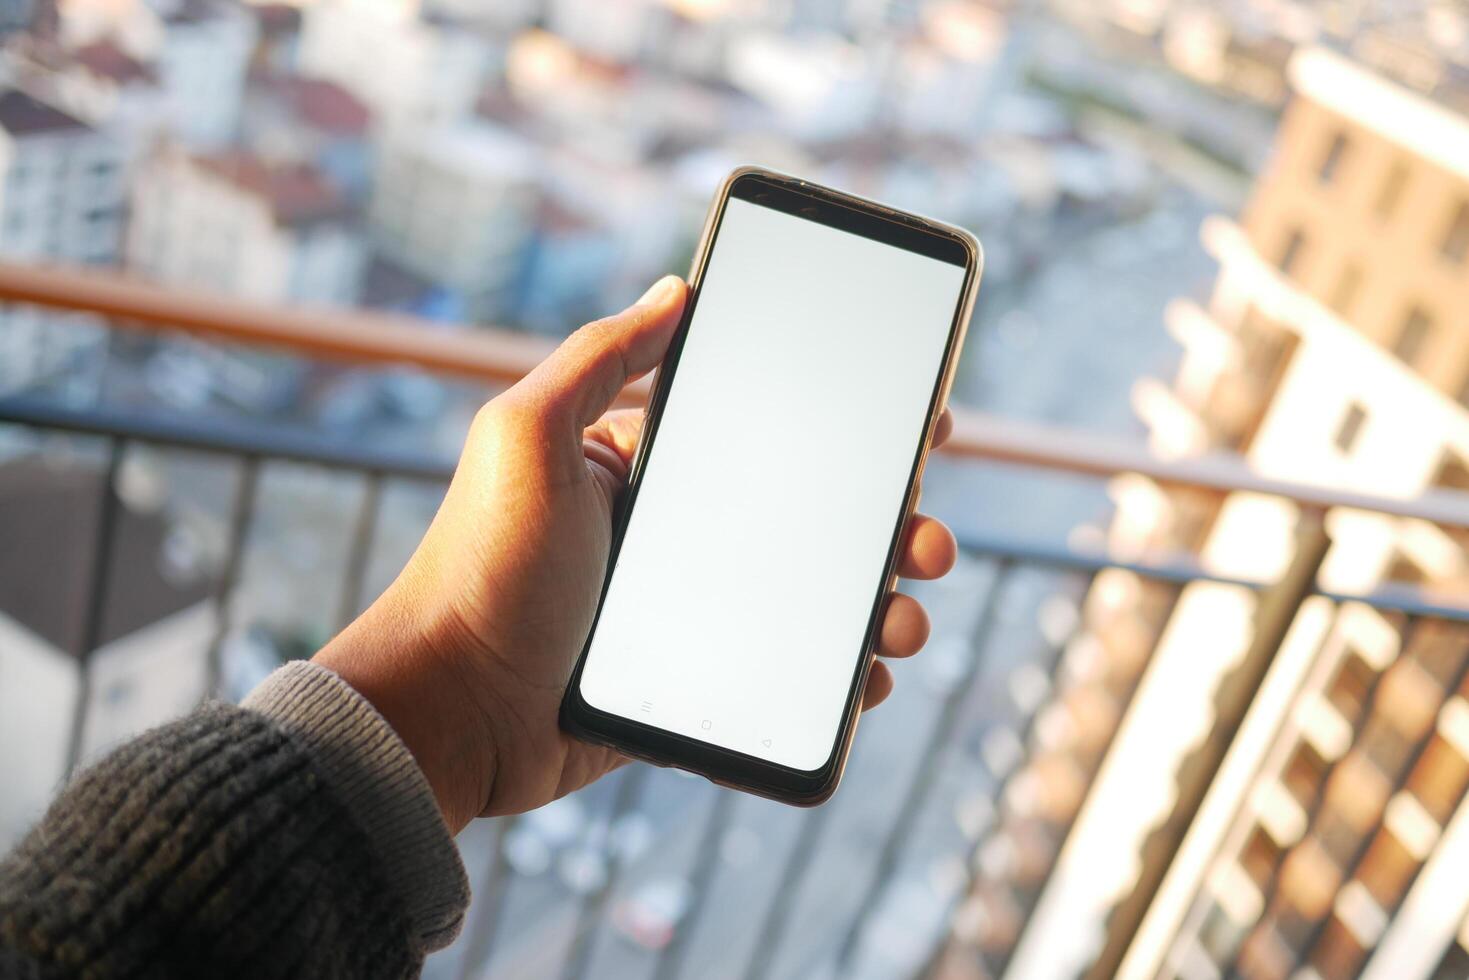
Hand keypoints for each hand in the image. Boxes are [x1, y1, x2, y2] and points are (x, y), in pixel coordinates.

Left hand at [316, 276, 959, 832]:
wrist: (448, 714)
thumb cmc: (480, 570)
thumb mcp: (527, 437)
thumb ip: (601, 357)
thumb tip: (677, 287)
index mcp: (643, 467)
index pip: (764, 434)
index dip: (846, 431)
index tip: (918, 426)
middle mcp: (674, 534)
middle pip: (807, 519)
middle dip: (884, 523)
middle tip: (927, 535)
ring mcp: (689, 613)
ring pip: (810, 600)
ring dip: (877, 601)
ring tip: (909, 614)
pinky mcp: (693, 684)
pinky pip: (786, 675)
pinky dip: (838, 676)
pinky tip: (869, 675)